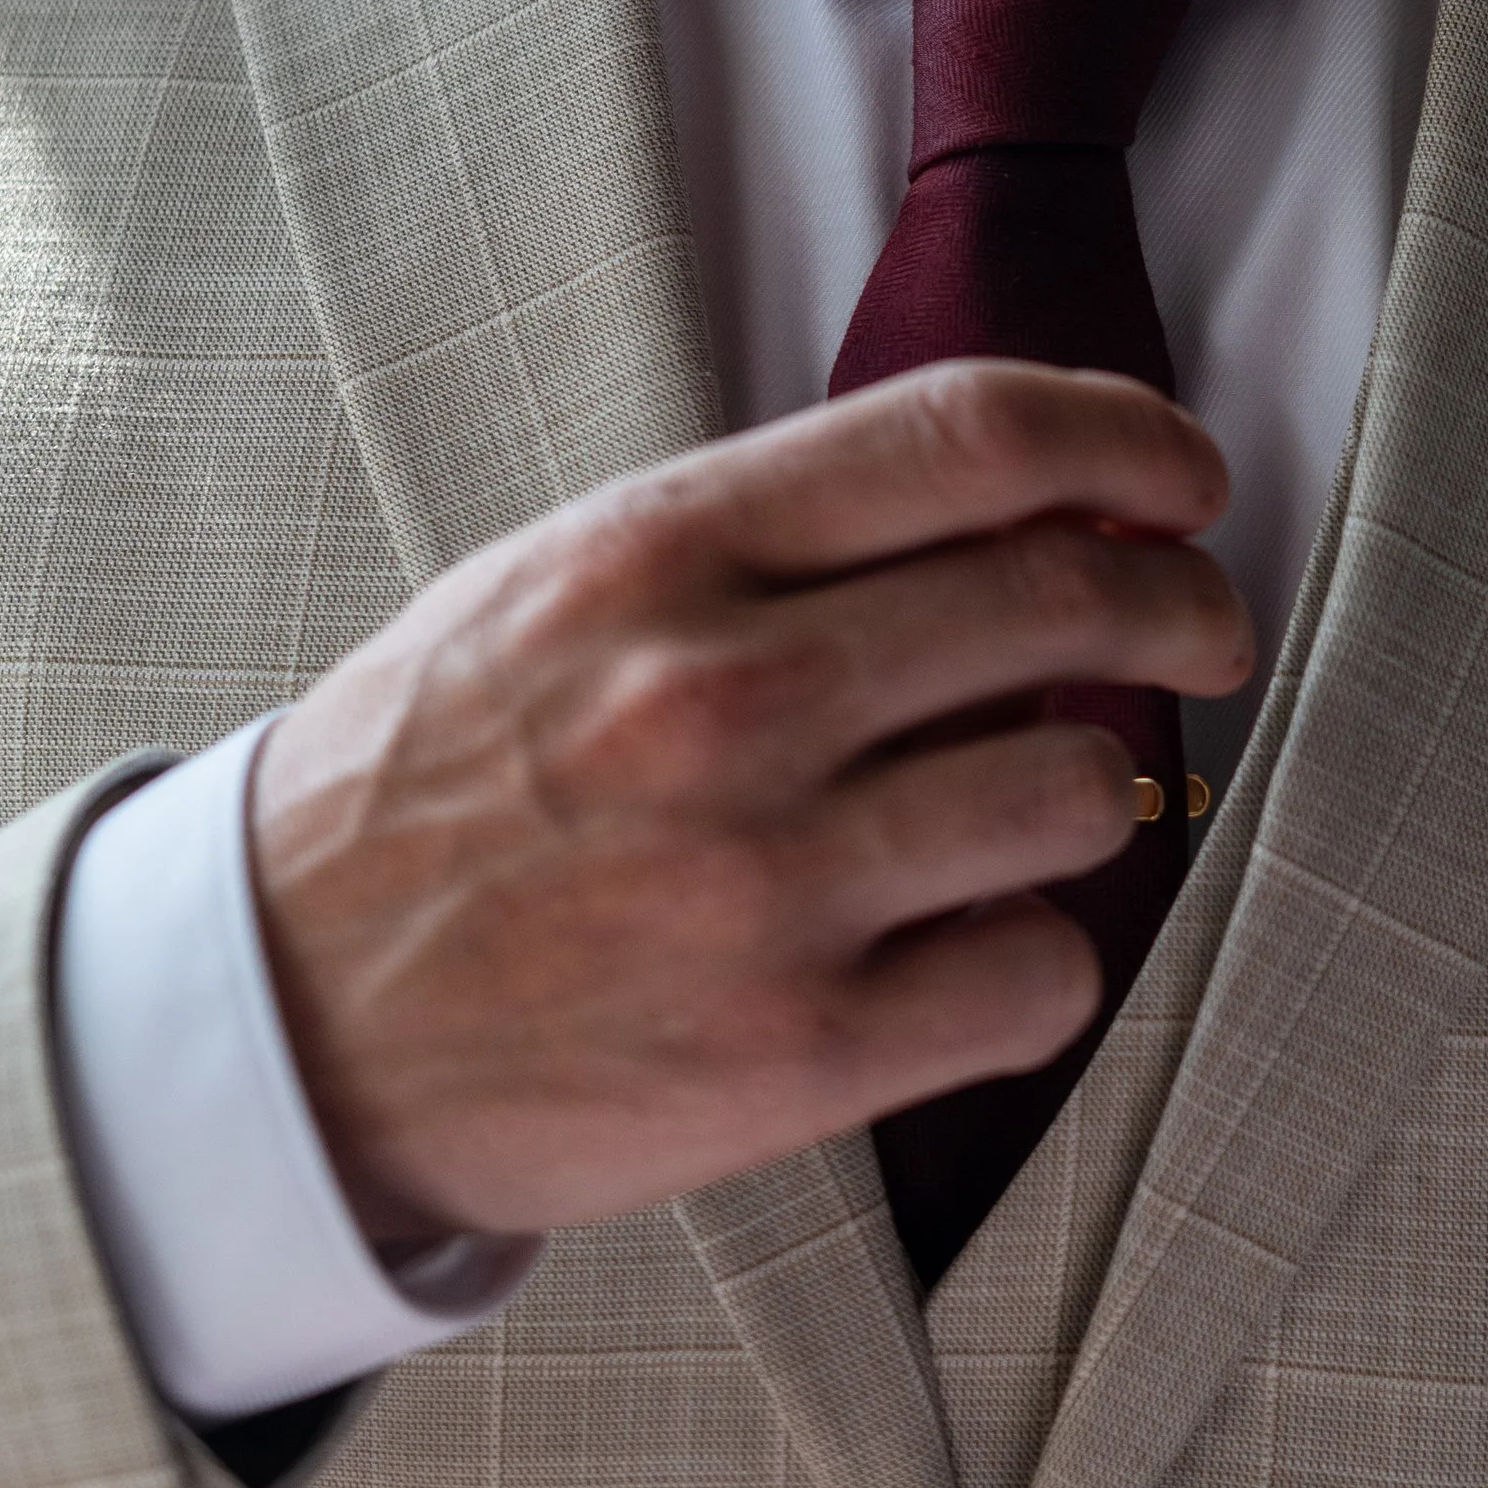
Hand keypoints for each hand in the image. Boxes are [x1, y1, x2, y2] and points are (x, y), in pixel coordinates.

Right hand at [250, 363, 1250, 1242]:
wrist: (283, 1022)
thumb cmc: (439, 786)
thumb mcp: (562, 589)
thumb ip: (773, 538)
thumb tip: (1021, 504)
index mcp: (663, 554)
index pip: (975, 434)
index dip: (1131, 435)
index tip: (1186, 473)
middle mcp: (726, 698)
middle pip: (1068, 596)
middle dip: (1183, 603)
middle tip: (1203, 626)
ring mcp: (768, 881)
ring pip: (1081, 789)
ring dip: (1091, 790)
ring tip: (1026, 805)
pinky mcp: (798, 1053)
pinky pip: (1042, 975)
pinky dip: (1038, 956)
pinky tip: (972, 946)